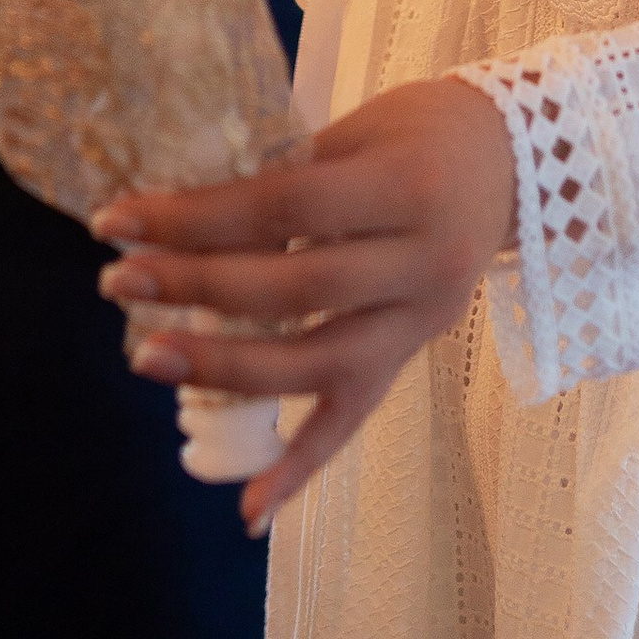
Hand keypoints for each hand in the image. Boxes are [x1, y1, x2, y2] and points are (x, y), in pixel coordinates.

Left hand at [93, 76, 518, 530]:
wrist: (518, 163)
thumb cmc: (425, 129)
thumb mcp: (362, 127)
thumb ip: (289, 170)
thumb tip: (184, 210)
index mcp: (404, 187)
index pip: (281, 207)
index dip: (196, 215)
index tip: (120, 219)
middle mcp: (418, 263)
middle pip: (293, 288)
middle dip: (196, 286)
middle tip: (120, 283)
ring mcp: (418, 322)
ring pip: (315, 363)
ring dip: (225, 369)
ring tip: (147, 359)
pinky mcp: (412, 359)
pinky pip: (352, 420)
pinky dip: (300, 469)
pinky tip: (248, 511)